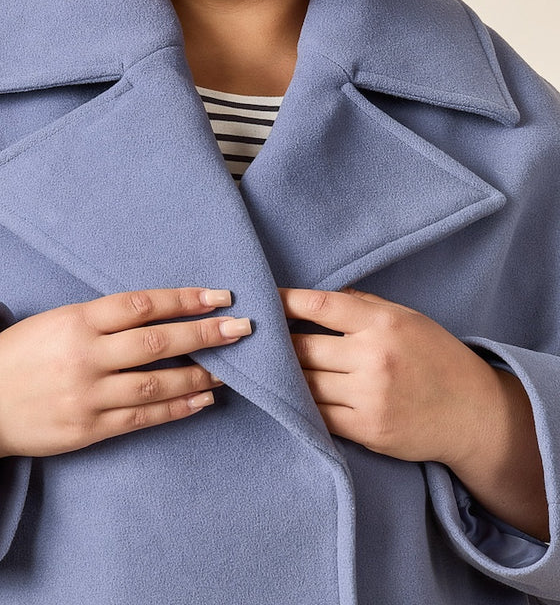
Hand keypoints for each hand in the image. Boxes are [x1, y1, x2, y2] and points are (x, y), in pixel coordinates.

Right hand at [0, 287, 250, 475]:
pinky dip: (177, 408)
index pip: (143, 304)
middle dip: (205, 334)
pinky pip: (142, 418)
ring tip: (234, 369)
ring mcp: (87, 396)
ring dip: (200, 375)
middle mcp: (84, 356)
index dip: (186, 299)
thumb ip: (103, 317)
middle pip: (157, 343)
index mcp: (76, 321)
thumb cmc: (20, 353)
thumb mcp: (56, 319)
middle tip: (243, 329)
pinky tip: (204, 400)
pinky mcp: (88, 430)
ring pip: (156, 384)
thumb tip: (161, 310)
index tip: (221, 295)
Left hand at [281, 286, 548, 539]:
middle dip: (277, 344)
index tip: (262, 300)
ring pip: (306, 383)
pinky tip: (289, 397)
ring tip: (265, 368)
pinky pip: (318, 415)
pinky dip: (300, 405)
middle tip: (255, 339)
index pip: (319, 305)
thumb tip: (314, 299)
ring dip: (282, 377)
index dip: (284, 302)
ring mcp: (371, 396)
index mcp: (383, 323)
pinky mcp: (368, 430)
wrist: (474, 414)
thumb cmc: (437, 358)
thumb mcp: (406, 318)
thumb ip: (362, 305)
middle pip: (303, 347)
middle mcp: (375, 357)